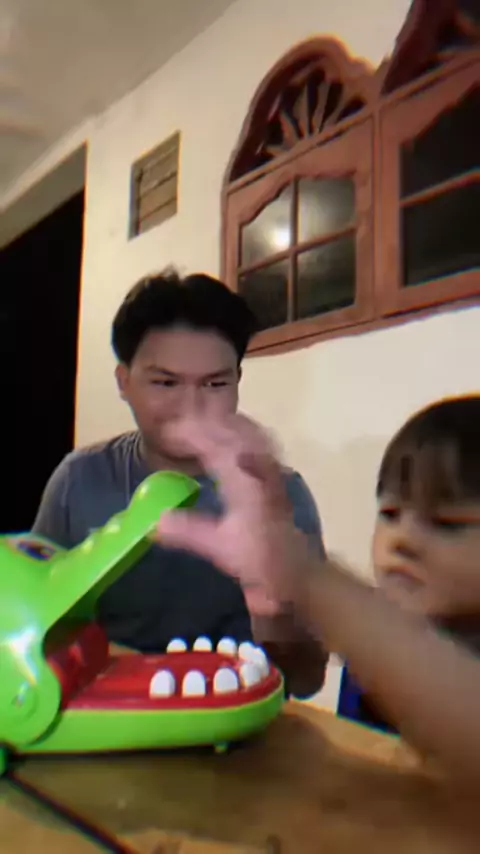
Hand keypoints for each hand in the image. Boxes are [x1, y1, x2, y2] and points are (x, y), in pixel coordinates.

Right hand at [155, 415, 309, 615]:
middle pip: (233, 432)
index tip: (171, 433)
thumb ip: (189, 532)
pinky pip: (260, 440)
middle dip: (206, 424)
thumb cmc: (257, 559)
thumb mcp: (219, 547)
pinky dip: (243, 430)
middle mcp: (260, 469)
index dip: (193, 435)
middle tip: (179, 425)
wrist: (294, 569)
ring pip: (250, 433)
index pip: (217, 447)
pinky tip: (234, 431)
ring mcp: (271, 469)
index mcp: (244, 483)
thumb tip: (157, 521)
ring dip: (225, 424)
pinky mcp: (275, 475)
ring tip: (202, 421)